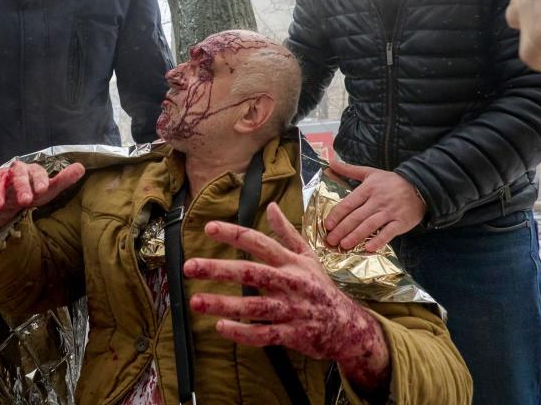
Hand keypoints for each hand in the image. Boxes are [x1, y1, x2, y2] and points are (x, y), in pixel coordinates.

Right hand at [0, 160, 85, 232]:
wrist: (11, 199)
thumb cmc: (32, 192)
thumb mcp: (48, 190)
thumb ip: (63, 180)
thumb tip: (81, 167)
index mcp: (31, 170)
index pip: (36, 171)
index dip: (39, 179)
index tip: (43, 189)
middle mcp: (14, 171)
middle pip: (16, 174)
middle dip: (20, 186)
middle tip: (25, 201)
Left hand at [184, 204, 390, 392]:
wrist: (350, 327)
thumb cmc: (321, 288)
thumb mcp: (308, 257)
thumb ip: (286, 232)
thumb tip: (271, 206)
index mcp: (291, 262)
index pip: (259, 242)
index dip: (234, 234)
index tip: (209, 227)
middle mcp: (290, 283)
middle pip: (251, 272)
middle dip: (219, 269)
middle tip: (189, 266)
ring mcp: (291, 310)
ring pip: (253, 306)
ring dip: (223, 304)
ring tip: (195, 301)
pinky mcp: (292, 335)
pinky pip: (264, 334)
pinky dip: (242, 332)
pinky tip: (220, 327)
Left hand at [324, 159, 425, 250]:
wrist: (421, 185)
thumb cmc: (391, 181)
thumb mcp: (370, 172)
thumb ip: (349, 169)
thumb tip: (330, 161)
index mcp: (368, 189)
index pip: (348, 203)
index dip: (336, 215)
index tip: (327, 225)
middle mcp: (377, 201)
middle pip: (356, 217)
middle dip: (342, 229)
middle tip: (331, 240)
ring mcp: (390, 212)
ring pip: (370, 225)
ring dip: (356, 236)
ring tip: (344, 245)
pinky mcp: (401, 222)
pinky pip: (388, 233)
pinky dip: (379, 241)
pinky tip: (368, 249)